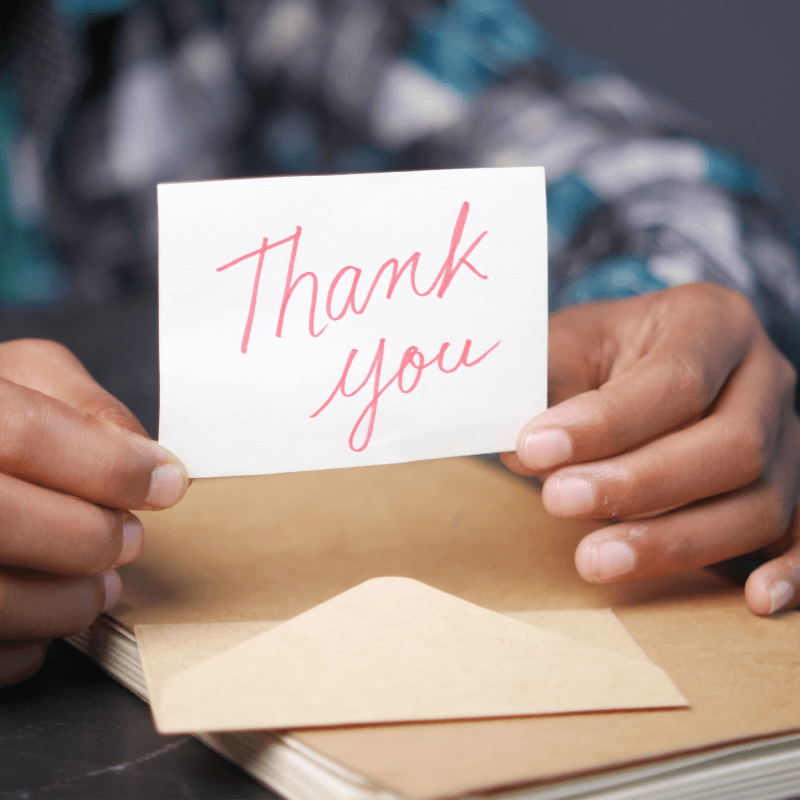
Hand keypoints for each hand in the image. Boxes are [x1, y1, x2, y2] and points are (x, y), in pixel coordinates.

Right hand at [0, 340, 188, 685]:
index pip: (23, 435)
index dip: (110, 466)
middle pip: (2, 522)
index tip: (166, 484)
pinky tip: (45, 615)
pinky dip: (27, 645)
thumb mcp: (24, 376)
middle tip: (129, 539)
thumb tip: (150, 464)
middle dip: (90, 538)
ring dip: (70, 602)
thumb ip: (86, 405)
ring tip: (101, 585)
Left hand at [501, 283, 799, 614]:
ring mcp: (786, 433)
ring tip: (593, 560)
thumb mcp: (561, 347)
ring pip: (762, 501)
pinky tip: (754, 598)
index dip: (605, 423)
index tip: (535, 448)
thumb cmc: (592, 354)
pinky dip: (790, 569)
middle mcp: (764, 374)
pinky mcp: (790, 484)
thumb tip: (525, 454)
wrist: (628, 359)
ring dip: (677, 540)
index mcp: (711, 320)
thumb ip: (541, 390)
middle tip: (558, 501)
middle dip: (639, 485)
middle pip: (732, 444)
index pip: (674, 379)